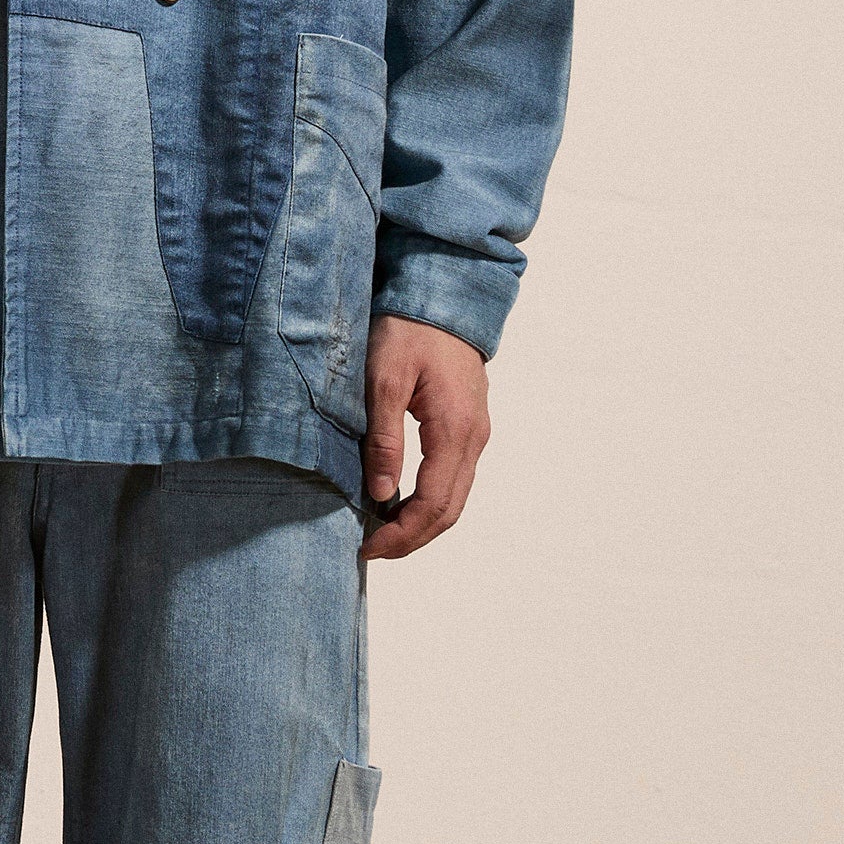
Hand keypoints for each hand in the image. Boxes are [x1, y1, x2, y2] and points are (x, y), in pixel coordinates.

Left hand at [358, 314, 489, 559]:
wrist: (442, 294)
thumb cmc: (409, 330)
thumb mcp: (384, 380)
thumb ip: (384, 439)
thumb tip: (381, 494)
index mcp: (455, 431)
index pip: (433, 505)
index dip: (402, 535)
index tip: (367, 548)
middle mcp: (474, 438)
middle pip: (449, 511)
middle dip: (411, 538)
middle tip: (371, 549)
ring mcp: (475, 433)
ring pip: (453, 497)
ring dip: (420, 521)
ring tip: (380, 531)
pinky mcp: (467, 426)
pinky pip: (452, 477)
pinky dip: (427, 499)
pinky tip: (397, 500)